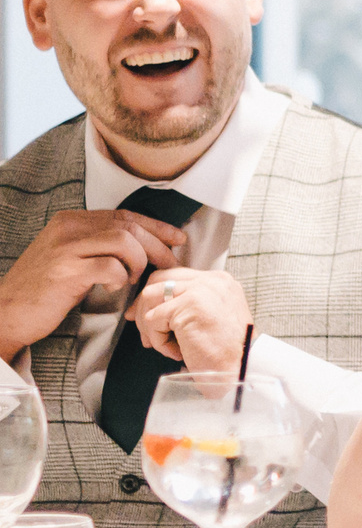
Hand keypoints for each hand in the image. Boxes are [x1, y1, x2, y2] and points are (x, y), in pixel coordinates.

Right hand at [0, 208, 186, 360]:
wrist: (7, 312)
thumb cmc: (44, 288)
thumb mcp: (70, 255)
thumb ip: (98, 243)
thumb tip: (144, 242)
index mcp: (70, 221)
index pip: (125, 215)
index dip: (156, 226)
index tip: (177, 239)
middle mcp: (67, 228)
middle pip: (130, 226)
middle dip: (157, 245)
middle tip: (169, 264)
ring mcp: (65, 248)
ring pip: (124, 241)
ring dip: (138, 261)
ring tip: (131, 278)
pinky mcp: (65, 272)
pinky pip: (110, 266)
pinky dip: (119, 277)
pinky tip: (113, 286)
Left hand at [127, 266, 253, 372]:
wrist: (241, 369)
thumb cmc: (227, 353)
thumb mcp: (212, 318)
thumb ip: (191, 304)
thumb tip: (155, 305)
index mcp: (220, 282)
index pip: (175, 276)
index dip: (155, 296)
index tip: (143, 314)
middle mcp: (212, 280)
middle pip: (158, 280)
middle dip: (142, 306)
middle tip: (141, 328)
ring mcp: (201, 289)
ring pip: (150, 297)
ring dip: (151, 326)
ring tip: (167, 345)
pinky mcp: (189, 304)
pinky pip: (153, 319)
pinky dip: (159, 341)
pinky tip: (177, 351)